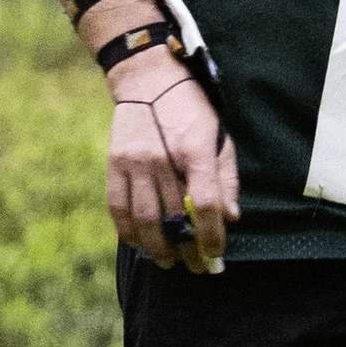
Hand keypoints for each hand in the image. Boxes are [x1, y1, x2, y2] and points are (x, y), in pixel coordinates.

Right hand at [108, 69, 237, 269]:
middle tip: (197, 266)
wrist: (149, 80)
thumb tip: (230, 217)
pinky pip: (118, 207)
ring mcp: (135, 161)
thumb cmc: (192, 110)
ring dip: (158, 248)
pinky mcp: (114, 163)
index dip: (211, 234)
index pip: (204, 203)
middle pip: (174, 217)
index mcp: (195, 149)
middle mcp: (162, 157)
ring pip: (145, 218)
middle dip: (187, 249)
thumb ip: (226, 178)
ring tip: (169, 262)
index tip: (216, 253)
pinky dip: (128, 232)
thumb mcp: (219, 136)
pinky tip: (140, 244)